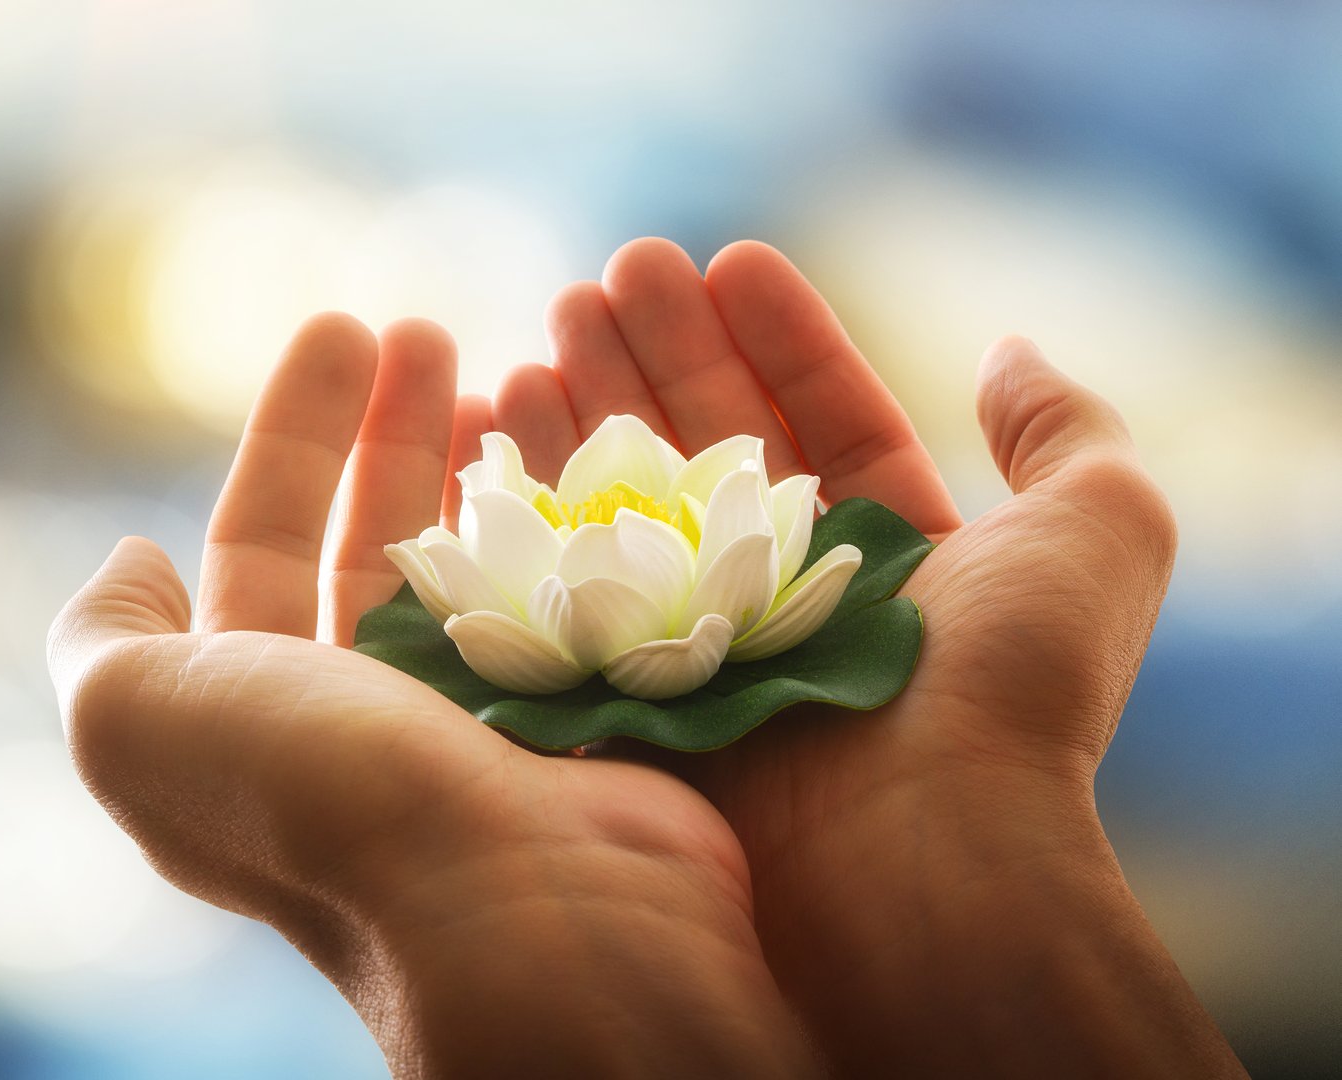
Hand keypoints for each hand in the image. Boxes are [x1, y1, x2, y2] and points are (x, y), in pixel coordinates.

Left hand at [48, 314, 815, 1076]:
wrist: (526, 915)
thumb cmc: (322, 799)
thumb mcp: (136, 718)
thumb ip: (103, 637)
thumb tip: (129, 556)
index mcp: (259, 723)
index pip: (257, 551)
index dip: (288, 438)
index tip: (341, 327)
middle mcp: (366, 731)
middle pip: (371, 544)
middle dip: (389, 430)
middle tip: (429, 332)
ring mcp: (487, 733)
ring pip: (482, 570)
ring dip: (487, 466)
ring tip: (516, 367)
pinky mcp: (588, 733)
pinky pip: (574, 608)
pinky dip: (576, 528)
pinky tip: (595, 459)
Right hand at [511, 237, 1241, 1074]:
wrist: (913, 856)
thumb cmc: (1008, 692)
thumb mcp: (1103, 528)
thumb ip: (1066, 428)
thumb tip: (1006, 349)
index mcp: (892, 561)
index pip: (825, 419)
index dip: (778, 335)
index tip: (726, 255)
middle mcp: (789, 600)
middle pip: (713, 448)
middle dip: (666, 351)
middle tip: (616, 270)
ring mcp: (700, 647)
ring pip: (636, 503)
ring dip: (598, 403)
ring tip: (558, 318)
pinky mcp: (624, 693)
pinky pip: (572, 578)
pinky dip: (541, 498)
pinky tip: (511, 413)